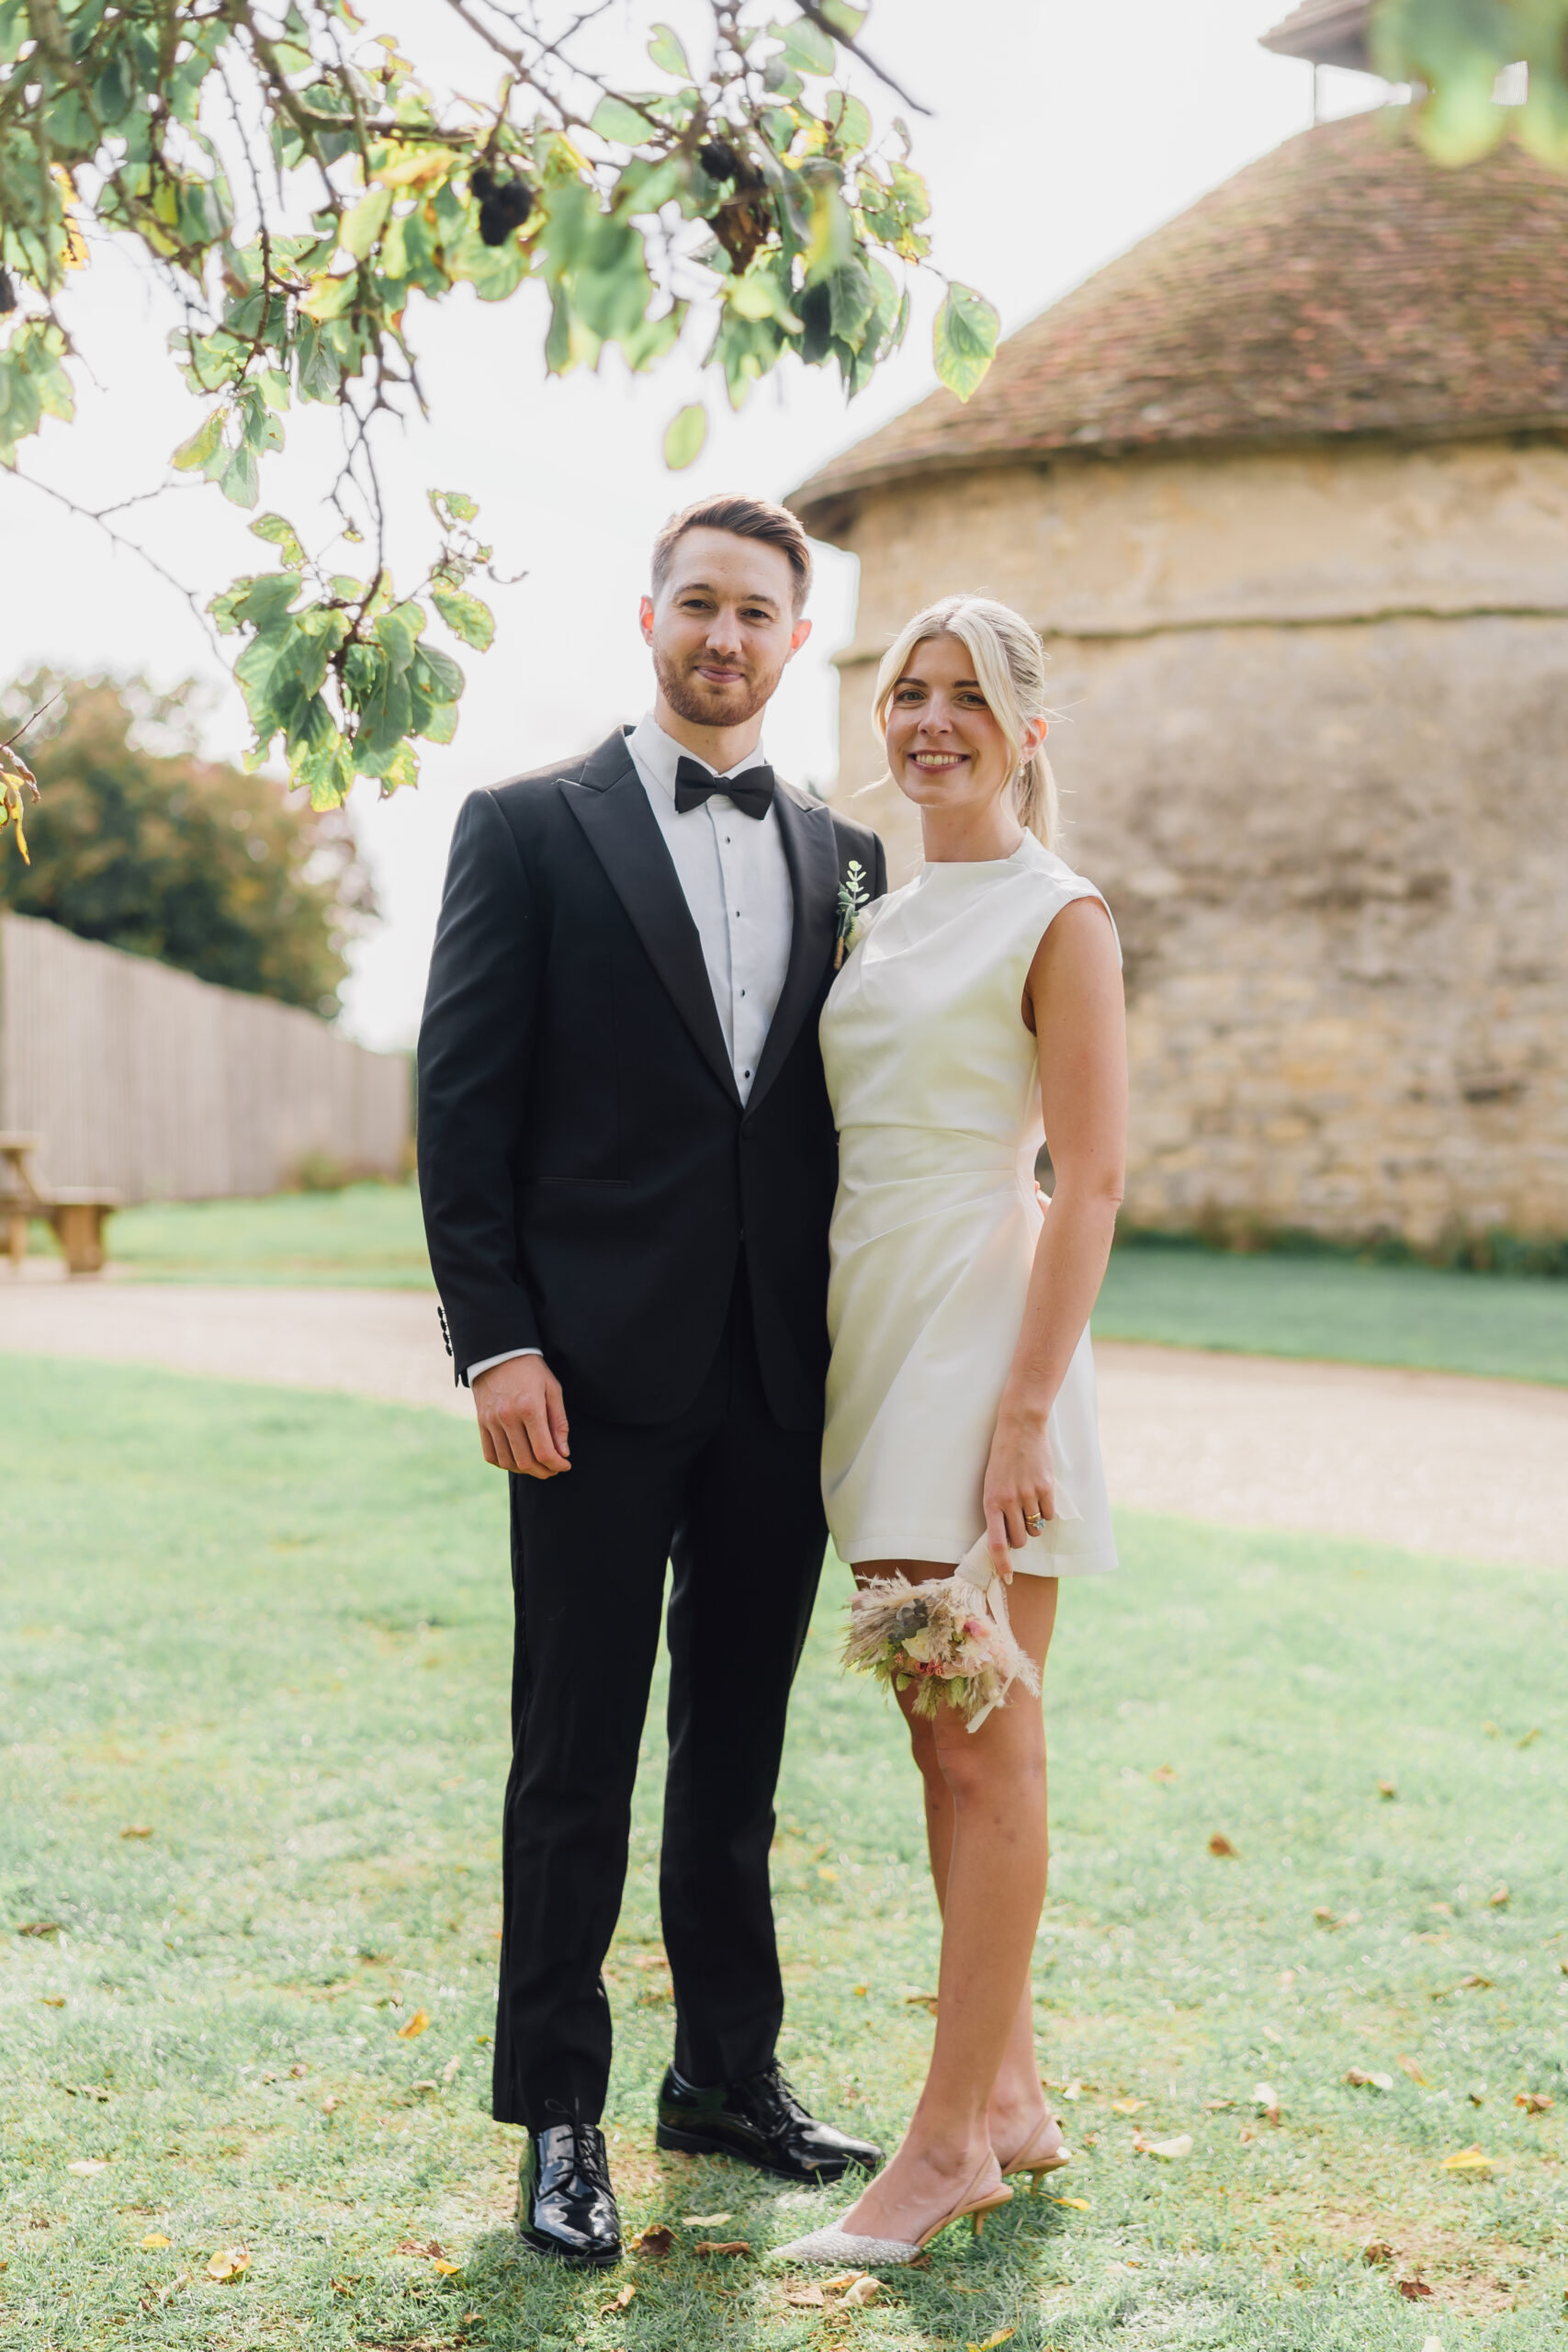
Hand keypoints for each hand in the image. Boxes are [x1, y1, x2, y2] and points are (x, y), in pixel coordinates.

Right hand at [472, 1354, 569, 1477]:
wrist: (498, 1353)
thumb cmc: (532, 1370)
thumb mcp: (553, 1389)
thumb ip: (559, 1423)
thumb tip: (563, 1453)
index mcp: (529, 1407)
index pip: (543, 1451)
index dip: (557, 1464)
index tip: (565, 1465)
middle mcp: (507, 1417)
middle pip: (525, 1461)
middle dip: (544, 1472)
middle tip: (554, 1469)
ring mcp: (491, 1421)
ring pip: (507, 1462)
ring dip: (525, 1471)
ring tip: (538, 1466)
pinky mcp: (481, 1423)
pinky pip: (491, 1454)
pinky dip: (505, 1464)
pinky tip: (518, 1460)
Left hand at [982, 1404, 1055, 1581]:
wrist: (1019, 1428)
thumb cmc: (1002, 1457)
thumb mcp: (992, 1483)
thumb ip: (999, 1508)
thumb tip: (1009, 1537)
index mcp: (991, 1501)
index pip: (996, 1541)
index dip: (1002, 1563)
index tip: (1007, 1577)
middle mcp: (1009, 1501)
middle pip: (1020, 1539)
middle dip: (1021, 1537)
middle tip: (1019, 1522)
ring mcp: (1028, 1495)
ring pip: (1036, 1528)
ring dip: (1034, 1523)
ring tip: (1029, 1502)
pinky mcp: (1046, 1488)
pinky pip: (1049, 1515)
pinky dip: (1047, 1512)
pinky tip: (1040, 1495)